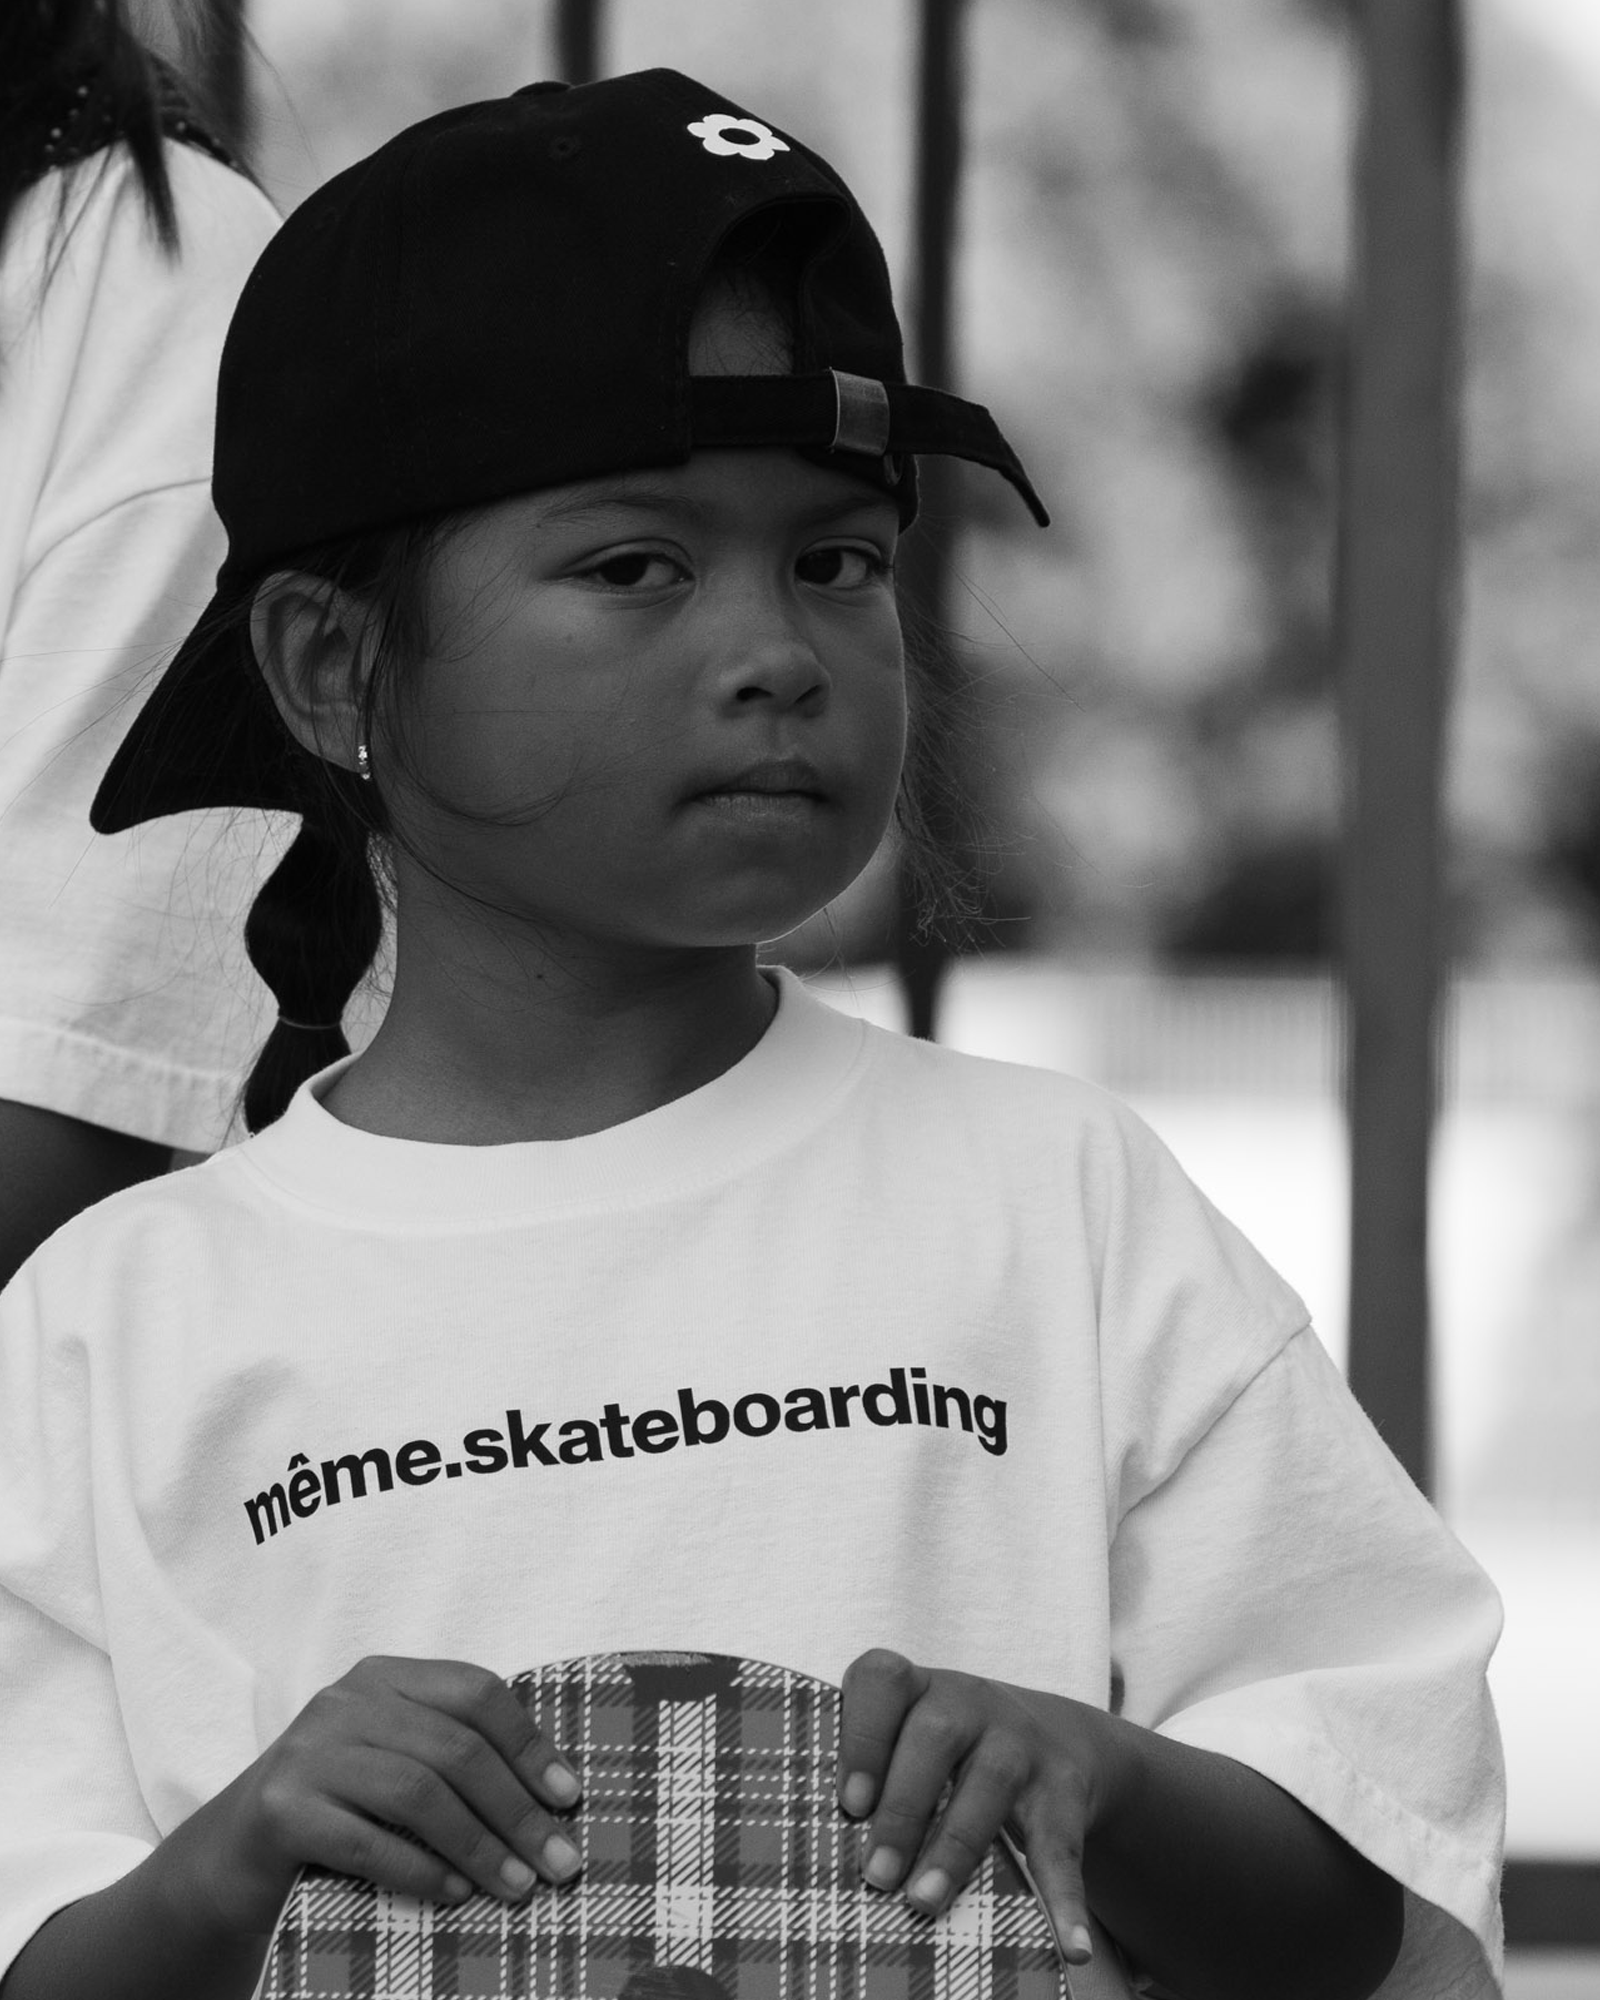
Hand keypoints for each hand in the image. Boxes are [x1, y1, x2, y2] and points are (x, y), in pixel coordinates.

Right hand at [173, 1656, 582, 1936]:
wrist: (228, 1860)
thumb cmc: (336, 1811)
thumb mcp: (392, 1762)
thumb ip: (452, 1757)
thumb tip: (556, 1799)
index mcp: (384, 1677)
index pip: (475, 1692)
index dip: (528, 1744)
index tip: (569, 1797)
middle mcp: (345, 1703)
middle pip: (454, 1747)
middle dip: (517, 1809)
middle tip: (559, 1863)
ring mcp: (308, 1753)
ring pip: (417, 1792)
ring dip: (480, 1844)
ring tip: (518, 1887)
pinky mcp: (279, 1811)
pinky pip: (368, 1842)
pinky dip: (421, 1869)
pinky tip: (457, 1894)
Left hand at [837, 1649, 1115, 1969]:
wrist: (1054, 1737)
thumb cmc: (944, 1754)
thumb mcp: (908, 1739)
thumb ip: (868, 1779)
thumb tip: (810, 1859)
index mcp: (917, 1688)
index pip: (882, 1680)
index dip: (863, 1736)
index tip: (849, 1802)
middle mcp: (969, 1701)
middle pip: (935, 1734)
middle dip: (902, 1807)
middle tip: (875, 1875)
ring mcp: (1020, 1741)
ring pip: (991, 1782)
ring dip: (955, 1846)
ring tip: (923, 1901)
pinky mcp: (1063, 1790)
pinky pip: (1062, 1843)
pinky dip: (1064, 1898)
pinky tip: (1070, 1947)